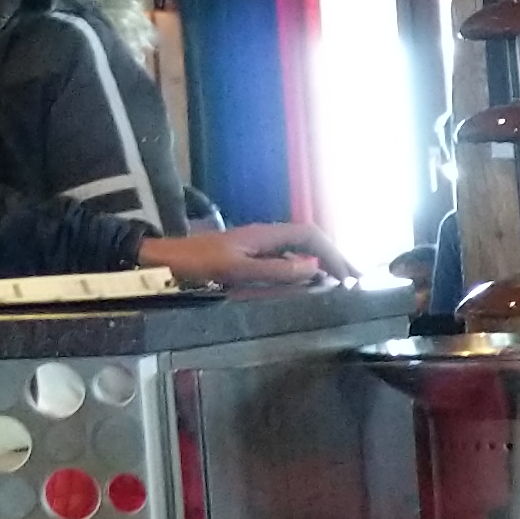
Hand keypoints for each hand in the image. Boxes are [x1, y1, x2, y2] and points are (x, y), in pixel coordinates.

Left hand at [144, 223, 349, 291]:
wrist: (163, 259)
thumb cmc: (197, 263)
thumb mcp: (237, 269)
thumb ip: (276, 269)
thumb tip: (315, 269)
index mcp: (265, 234)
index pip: (311, 236)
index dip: (333, 254)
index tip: (348, 277)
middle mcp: (266, 236)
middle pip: (310, 240)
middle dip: (335, 258)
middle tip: (356, 280)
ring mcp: (258, 246)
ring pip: (299, 249)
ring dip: (322, 264)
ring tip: (340, 282)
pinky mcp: (250, 256)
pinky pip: (286, 259)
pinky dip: (304, 269)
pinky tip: (308, 284)